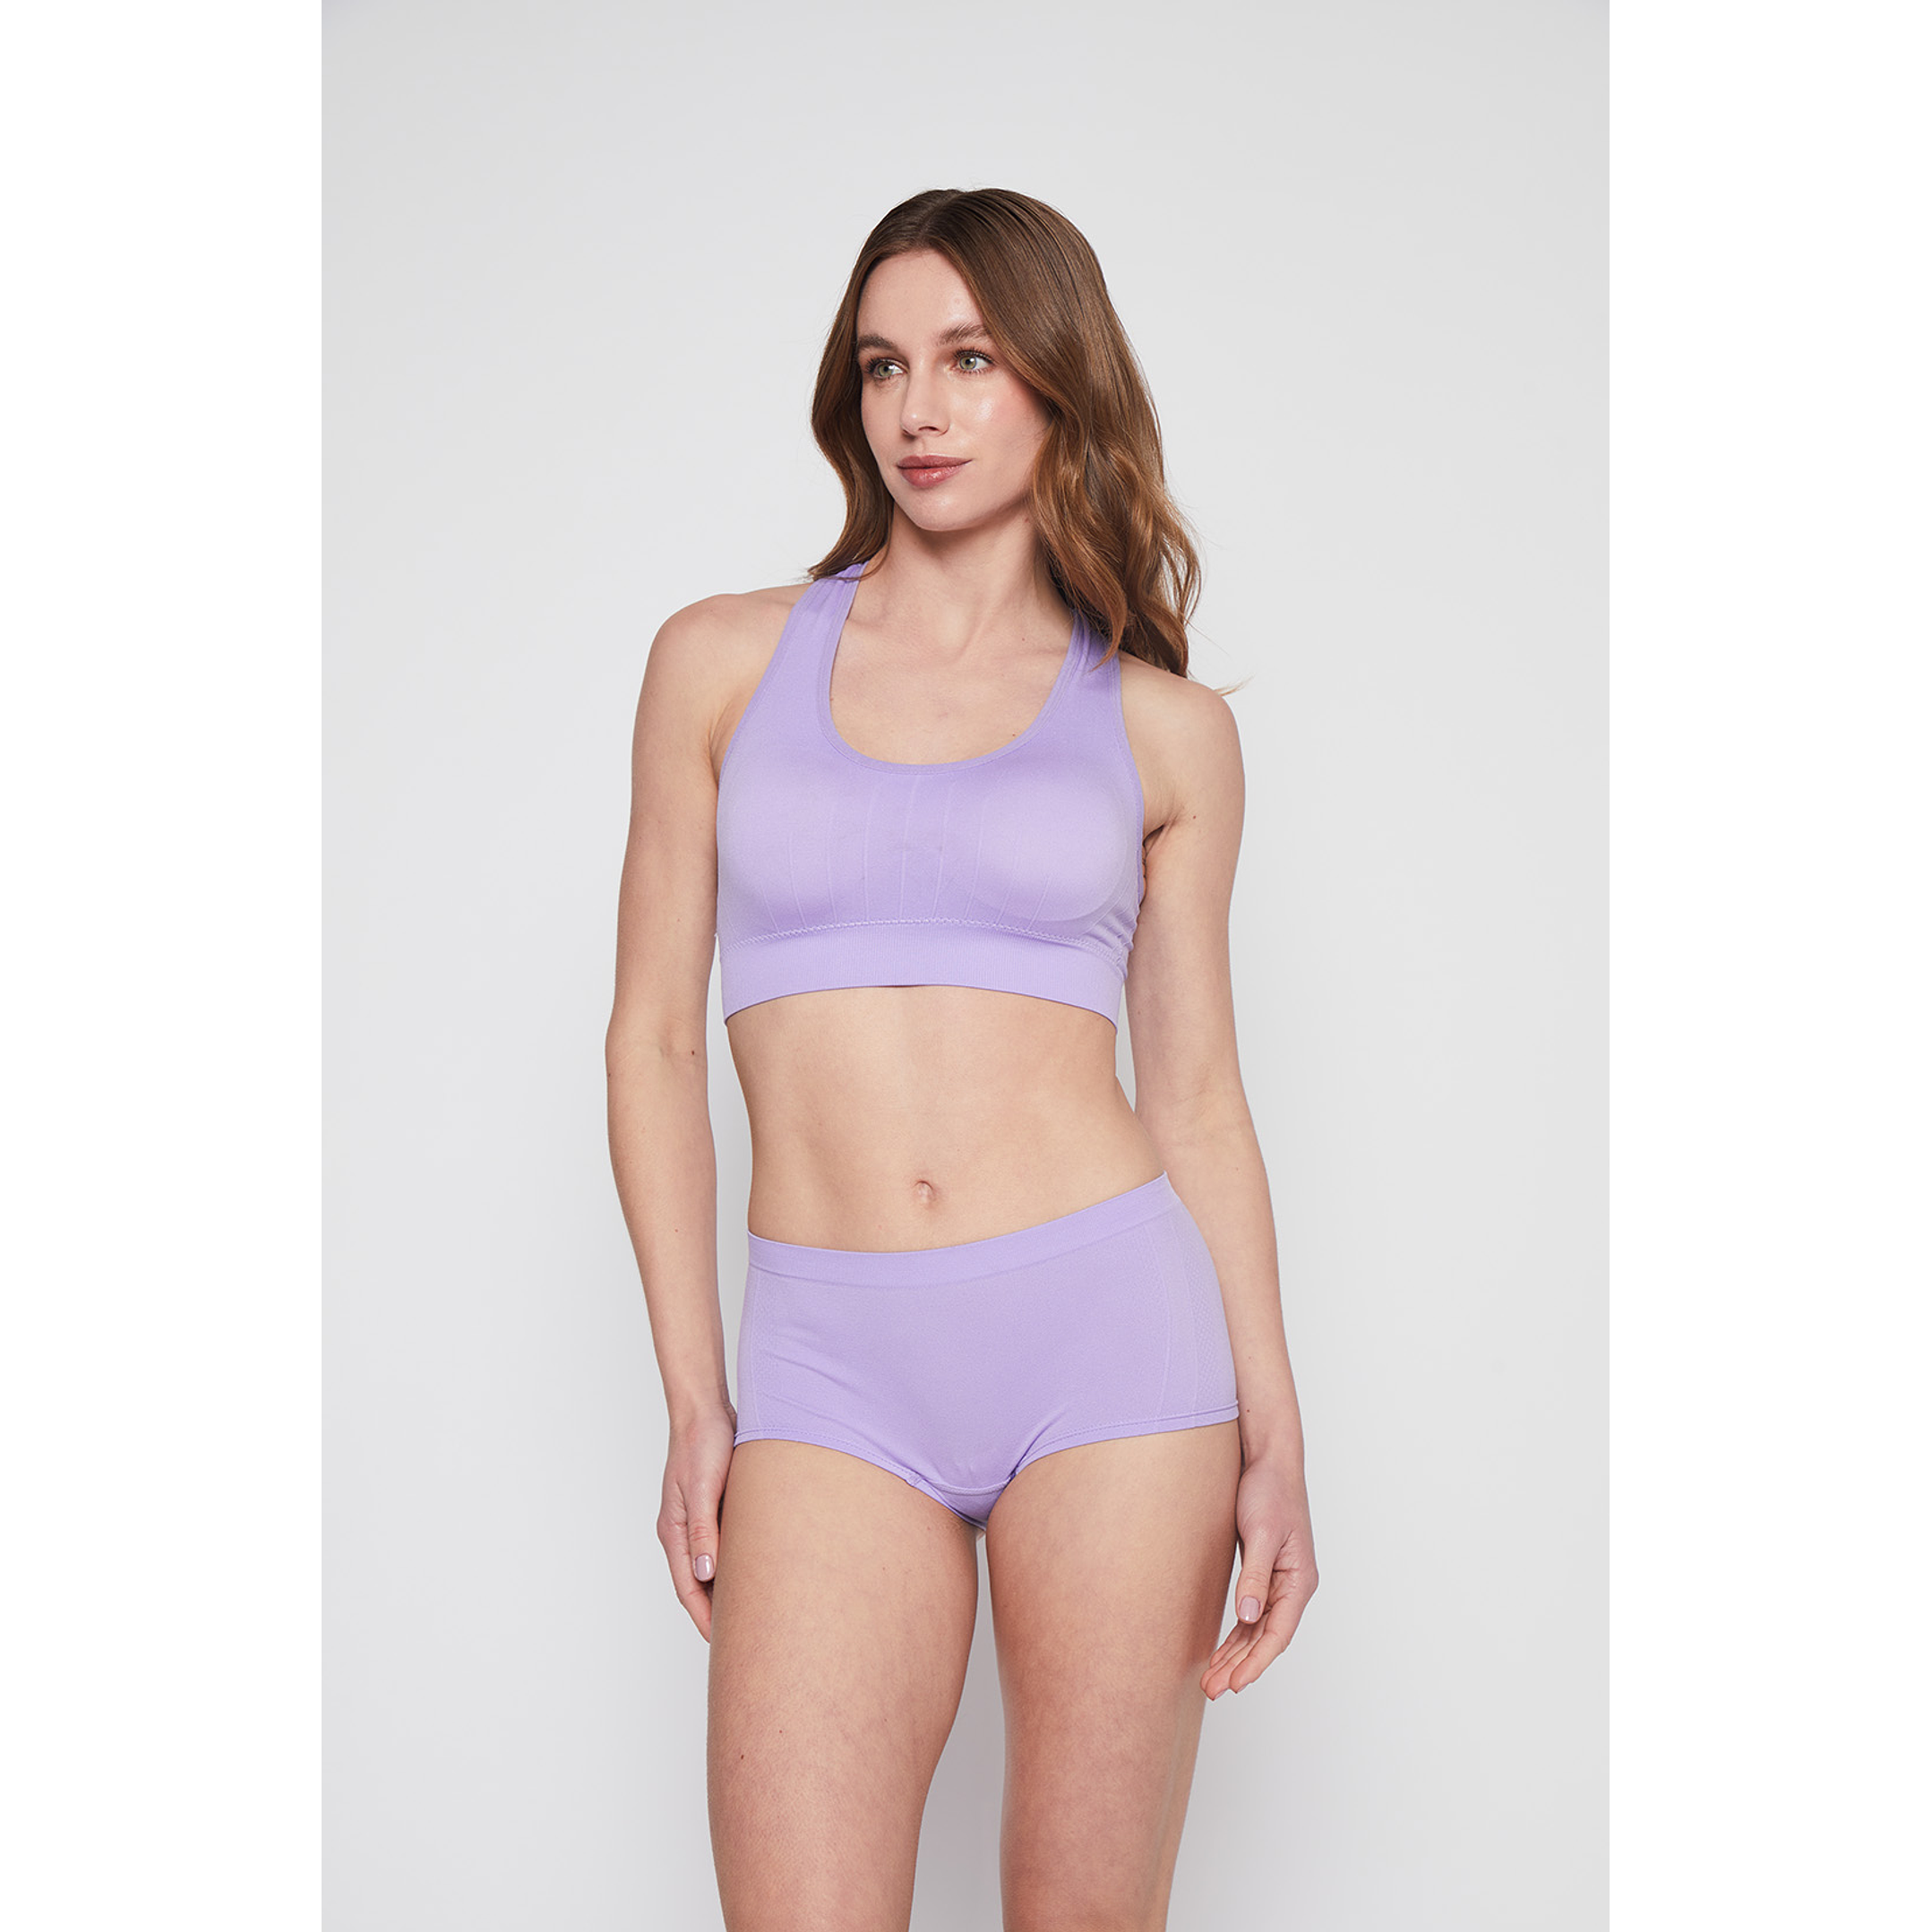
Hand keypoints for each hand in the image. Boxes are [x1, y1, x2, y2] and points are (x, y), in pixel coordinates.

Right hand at [657, 1408, 736, 1640]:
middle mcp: (684, 1533)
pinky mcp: (716, 1510)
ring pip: (714, 1569)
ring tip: (756, 1616)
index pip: (688, 1589)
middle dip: (718, 1615)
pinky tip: (760, 1575)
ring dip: (729, 1591)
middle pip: (699, 1586)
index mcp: (674, 1532)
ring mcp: (699, 1522)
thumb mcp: (702, 1487)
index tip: (725, 1647)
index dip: (705, 1619)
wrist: (706, 1410)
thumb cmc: (702, 1444)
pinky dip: (738, 1567)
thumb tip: (705, 1572)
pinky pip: (725, 1548)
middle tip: (746, 1642)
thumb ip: (702, 1529)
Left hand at [1201, 1451, 1316, 1698]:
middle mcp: (1293, 1586)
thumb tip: (1248, 1616)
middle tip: (1213, 1689)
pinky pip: (1251, 1615)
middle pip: (1266, 1638)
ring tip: (1212, 1680)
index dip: (1257, 1661)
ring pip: (1257, 1630)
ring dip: (1236, 1655)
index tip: (1236, 1683)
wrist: (1269, 1461)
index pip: (1278, 1633)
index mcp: (1299, 1580)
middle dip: (1241, 1666)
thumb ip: (1256, 1576)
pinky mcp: (1263, 1574)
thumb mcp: (1262, 1533)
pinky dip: (1236, 1635)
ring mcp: (1279, 1582)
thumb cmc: (1270, 1491)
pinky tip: (1221, 1652)